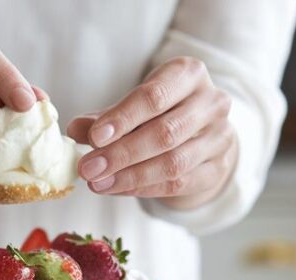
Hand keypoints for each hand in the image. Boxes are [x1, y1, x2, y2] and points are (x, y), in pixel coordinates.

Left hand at [67, 57, 238, 209]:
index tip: (95, 137)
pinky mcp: (218, 167)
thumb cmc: (161, 112)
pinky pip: (179, 183)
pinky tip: (118, 189)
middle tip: (88, 168)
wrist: (202, 132)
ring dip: (130, 176)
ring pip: (173, 162)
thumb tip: (76, 129)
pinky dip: (144, 189)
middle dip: (121, 154)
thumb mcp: (133, 106)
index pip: (155, 96)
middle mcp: (211, 102)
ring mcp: (219, 136)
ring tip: (98, 183)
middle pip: (164, 133)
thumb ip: (105, 118)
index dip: (123, 118)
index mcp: (189, 74)